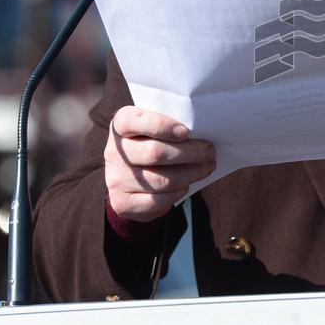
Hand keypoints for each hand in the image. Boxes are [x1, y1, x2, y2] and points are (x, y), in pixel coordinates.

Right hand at [104, 106, 216, 221]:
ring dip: (192, 173)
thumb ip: (170, 123)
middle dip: (190, 152)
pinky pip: (158, 200)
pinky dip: (179, 192)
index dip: (161, 125)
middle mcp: (113, 152)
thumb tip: (203, 130)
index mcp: (120, 126)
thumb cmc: (151, 144)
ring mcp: (116, 179)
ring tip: (208, 166)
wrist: (130, 179)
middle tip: (210, 151)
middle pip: (155, 153)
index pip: (133, 121)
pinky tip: (188, 184)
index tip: (185, 132)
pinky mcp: (123, 203)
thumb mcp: (155, 128)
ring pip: (162, 179)